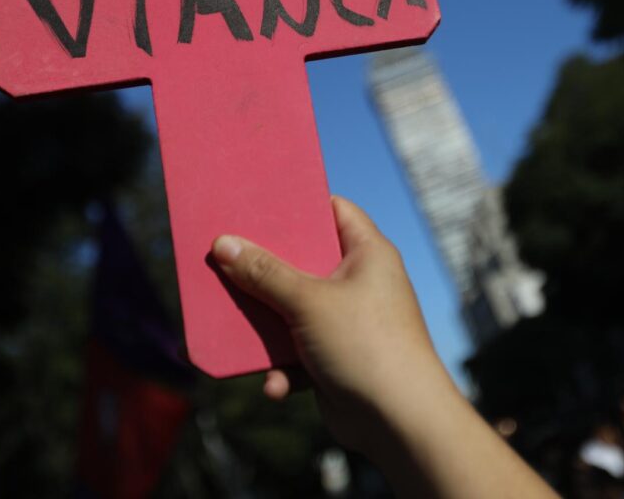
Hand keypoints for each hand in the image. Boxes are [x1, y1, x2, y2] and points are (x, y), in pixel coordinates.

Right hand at [210, 196, 456, 455]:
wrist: (400, 422)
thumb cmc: (365, 345)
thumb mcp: (308, 301)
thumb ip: (264, 272)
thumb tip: (224, 244)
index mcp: (367, 253)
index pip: (332, 210)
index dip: (297, 204)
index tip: (256, 202)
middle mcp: (360, 282)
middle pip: (302, 261)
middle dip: (264, 267)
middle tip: (225, 256)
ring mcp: (348, 321)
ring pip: (293, 309)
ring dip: (266, 323)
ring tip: (231, 324)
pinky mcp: (336, 358)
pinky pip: (298, 351)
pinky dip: (284, 367)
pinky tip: (275, 385)